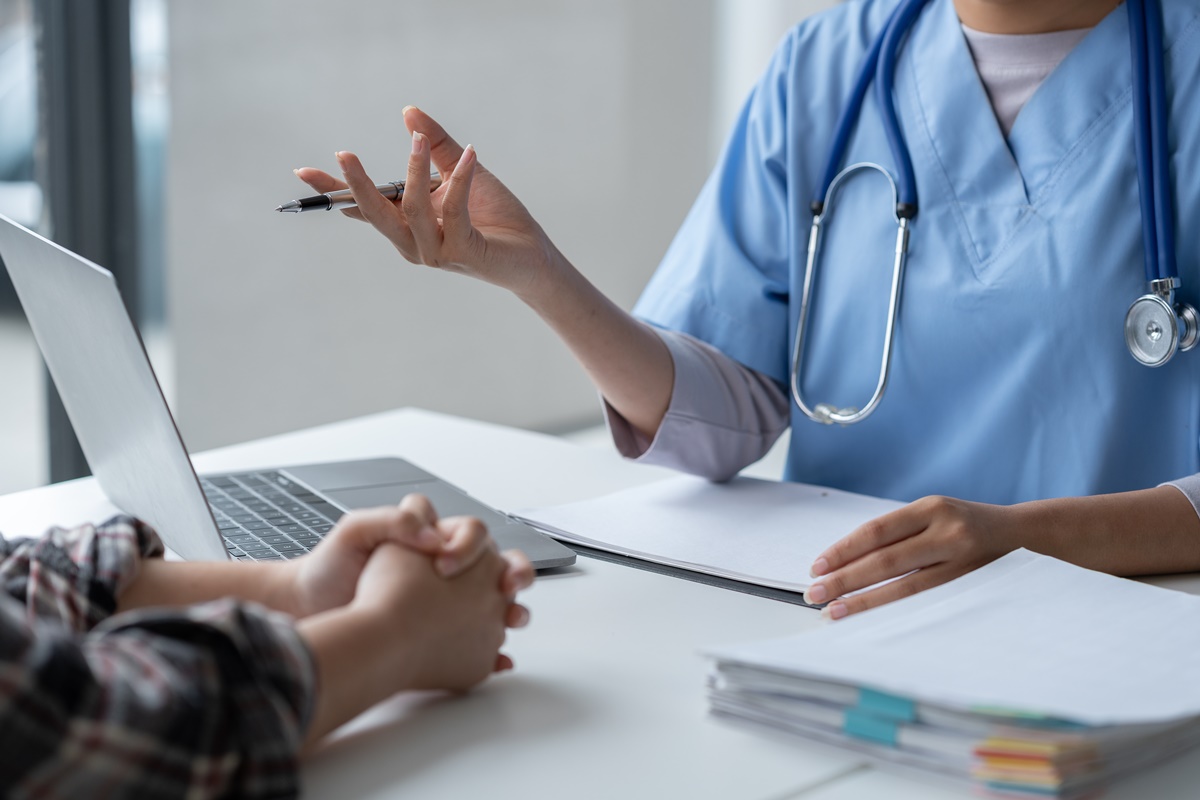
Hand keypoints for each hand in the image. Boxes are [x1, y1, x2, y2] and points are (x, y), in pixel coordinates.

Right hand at [295, 106, 560, 299]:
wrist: (534, 256)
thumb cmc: (495, 216)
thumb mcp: (464, 172)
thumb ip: (437, 145)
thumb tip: (409, 113)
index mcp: (408, 225)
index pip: (364, 208)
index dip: (333, 191)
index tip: (302, 171)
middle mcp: (415, 243)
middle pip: (376, 215)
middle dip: (358, 186)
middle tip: (344, 154)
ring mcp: (438, 253)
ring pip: (414, 213)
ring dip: (415, 173)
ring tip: (420, 139)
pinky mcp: (465, 254)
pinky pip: (455, 214)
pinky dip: (461, 181)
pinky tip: (470, 155)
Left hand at [296, 526, 532, 744]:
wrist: (312, 608)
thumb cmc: (331, 566)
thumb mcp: (357, 531)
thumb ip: (396, 522)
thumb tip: (434, 536)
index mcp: (431, 540)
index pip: (472, 532)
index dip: (469, 545)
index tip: (443, 565)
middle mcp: (446, 569)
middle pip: (499, 564)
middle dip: (516, 572)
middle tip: (508, 586)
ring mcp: (447, 603)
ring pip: (496, 601)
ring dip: (514, 608)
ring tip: (513, 619)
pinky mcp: (441, 634)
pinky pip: (479, 641)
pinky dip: (493, 650)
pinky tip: (498, 659)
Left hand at [804, 496, 1020, 619]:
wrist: (1022, 533)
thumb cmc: (964, 524)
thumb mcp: (934, 514)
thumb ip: (898, 533)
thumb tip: (845, 561)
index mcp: (931, 507)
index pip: (877, 531)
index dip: (844, 550)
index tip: (817, 566)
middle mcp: (946, 531)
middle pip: (885, 559)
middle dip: (845, 578)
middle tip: (814, 593)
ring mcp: (960, 560)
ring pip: (903, 585)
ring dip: (863, 600)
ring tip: (833, 610)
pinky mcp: (968, 584)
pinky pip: (923, 599)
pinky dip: (892, 607)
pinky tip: (870, 615)